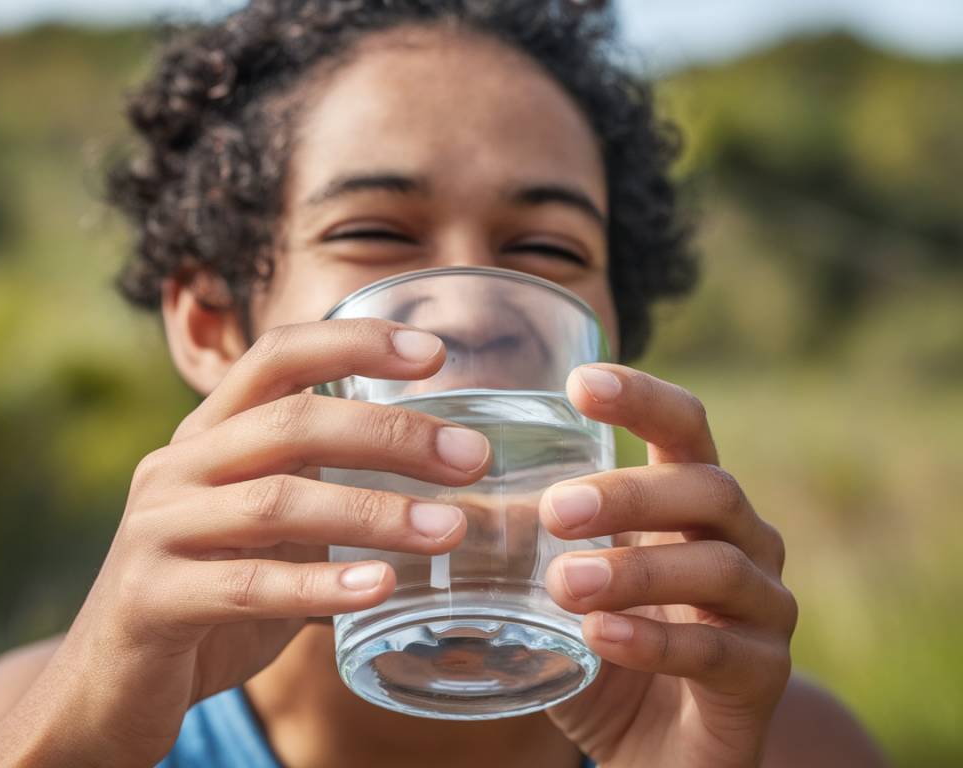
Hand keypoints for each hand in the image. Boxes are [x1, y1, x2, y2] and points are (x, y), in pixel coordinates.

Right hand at [0, 319, 490, 766]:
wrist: (112, 680)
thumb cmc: (213, 587)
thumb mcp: (268, 522)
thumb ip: (323, 486)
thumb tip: (440, 476)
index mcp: (210, 434)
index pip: (278, 355)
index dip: (354, 343)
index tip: (434, 353)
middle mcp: (178, 467)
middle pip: (290, 422)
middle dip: (390, 434)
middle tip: (471, 458)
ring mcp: (159, 530)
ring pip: (276, 502)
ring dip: (374, 513)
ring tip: (449, 529)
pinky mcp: (152, 600)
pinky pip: (247, 587)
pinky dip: (320, 586)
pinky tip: (381, 588)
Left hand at [542, 365, 796, 767]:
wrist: (659, 753)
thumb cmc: (606, 651)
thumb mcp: (561, 592)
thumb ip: (525, 548)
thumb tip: (446, 507)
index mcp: (692, 503)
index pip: (685, 427)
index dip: (642, 397)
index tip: (579, 384)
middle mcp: (743, 541)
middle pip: (707, 488)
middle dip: (630, 494)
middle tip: (555, 511)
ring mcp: (762, 608)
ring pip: (715, 566)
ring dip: (634, 570)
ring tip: (563, 583)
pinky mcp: (763, 677)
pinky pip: (716, 650)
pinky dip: (654, 640)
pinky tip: (598, 637)